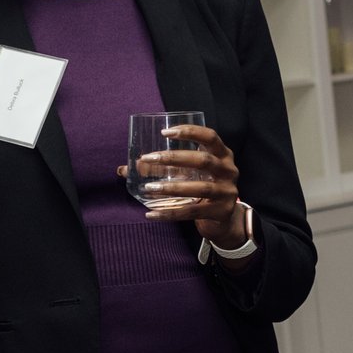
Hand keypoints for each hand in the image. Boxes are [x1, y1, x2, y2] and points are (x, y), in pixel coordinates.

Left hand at [121, 123, 246, 244]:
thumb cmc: (202, 187)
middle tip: (148, 159)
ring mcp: (227, 192)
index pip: (210, 137)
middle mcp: (229, 171)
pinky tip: (152, 214)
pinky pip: (192, 212)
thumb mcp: (189, 173)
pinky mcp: (220, 212)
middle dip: (173, 158)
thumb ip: (163, 168)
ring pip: (199, 189)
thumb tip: (124, 169)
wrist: (224, 220)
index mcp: (223, 154)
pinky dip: (170, 213)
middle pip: (202, 161)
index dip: (189, 132)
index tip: (164, 132)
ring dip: (171, 187)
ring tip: (148, 188)